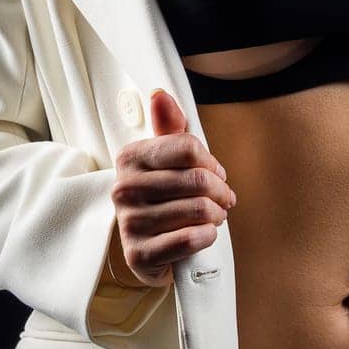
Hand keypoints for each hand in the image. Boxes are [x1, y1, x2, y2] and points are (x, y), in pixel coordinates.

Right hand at [109, 88, 236, 286]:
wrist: (148, 248)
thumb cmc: (163, 197)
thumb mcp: (166, 160)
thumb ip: (169, 128)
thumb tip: (161, 95)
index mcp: (130, 158)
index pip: (188, 147)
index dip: (211, 162)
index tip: (215, 172)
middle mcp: (123, 188)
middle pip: (198, 180)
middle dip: (221, 191)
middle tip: (224, 199)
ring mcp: (129, 222)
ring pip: (199, 210)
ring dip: (217, 215)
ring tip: (215, 216)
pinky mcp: (139, 254)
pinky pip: (190, 239)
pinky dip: (208, 236)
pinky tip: (205, 234)